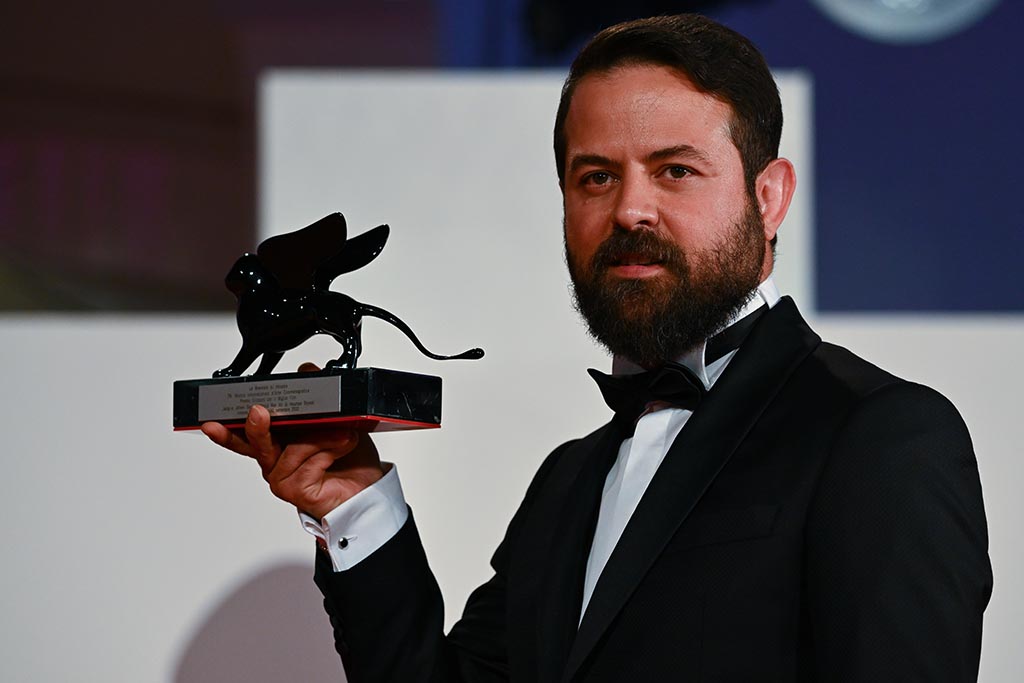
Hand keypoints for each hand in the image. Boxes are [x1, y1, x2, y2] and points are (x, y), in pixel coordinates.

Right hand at [200, 364, 384, 518]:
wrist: (367, 486)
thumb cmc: (348, 457)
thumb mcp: (335, 418)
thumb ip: (317, 394)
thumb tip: (306, 370)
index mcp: (276, 442)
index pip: (245, 432)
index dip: (226, 426)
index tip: (210, 419)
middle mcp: (275, 461)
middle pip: (257, 442)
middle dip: (256, 426)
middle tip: (258, 412)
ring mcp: (283, 478)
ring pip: (291, 448)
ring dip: (320, 437)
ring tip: (343, 433)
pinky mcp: (296, 491)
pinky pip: (308, 463)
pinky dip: (329, 450)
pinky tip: (344, 446)